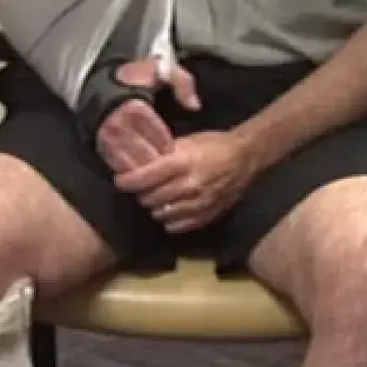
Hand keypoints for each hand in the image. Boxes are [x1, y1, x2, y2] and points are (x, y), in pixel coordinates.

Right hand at [94, 57, 199, 174]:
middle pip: (146, 156)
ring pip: (131, 165)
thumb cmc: (136, 77)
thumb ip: (182, 83)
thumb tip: (194, 106)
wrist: (103, 81)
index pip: (160, 139)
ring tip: (157, 170)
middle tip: (169, 164)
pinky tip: (140, 170)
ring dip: (146, 170)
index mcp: (136, 108)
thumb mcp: (163, 70)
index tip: (175, 148)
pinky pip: (116, 167)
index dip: (170, 146)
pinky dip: (129, 171)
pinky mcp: (100, 145)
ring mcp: (107, 137)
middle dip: (160, 162)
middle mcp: (119, 125)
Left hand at [115, 131, 255, 232]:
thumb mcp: (189, 141)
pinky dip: (168, 220)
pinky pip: (177, 225)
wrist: (246, 158)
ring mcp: (199, 203)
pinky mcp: (206, 216)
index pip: (146, 177)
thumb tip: (140, 161)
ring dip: (154, 207)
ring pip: (161, 214)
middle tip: (139, 188)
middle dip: (140, 194)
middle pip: (150, 198)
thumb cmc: (215, 145)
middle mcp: (189, 185)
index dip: (127, 181)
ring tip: (154, 198)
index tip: (120, 180)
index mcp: (184, 162)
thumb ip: (166, 153)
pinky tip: (168, 210)